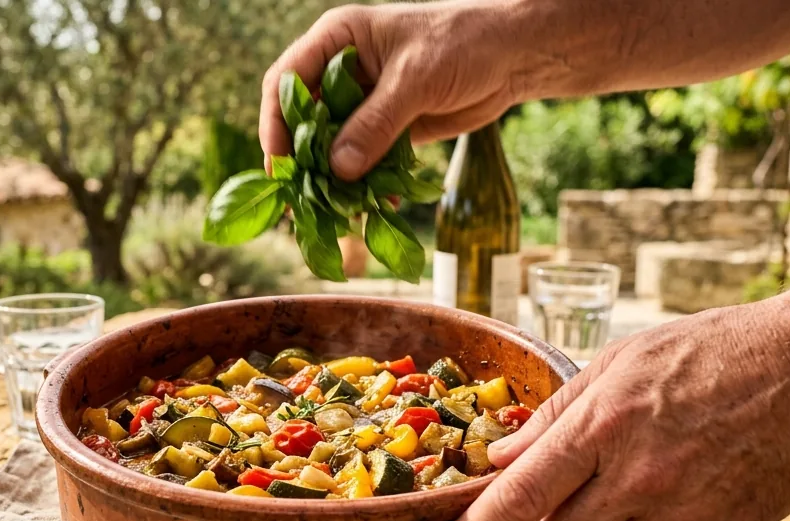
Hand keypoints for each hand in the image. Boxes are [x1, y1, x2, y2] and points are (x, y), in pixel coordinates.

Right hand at [259, 1, 532, 179]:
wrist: (512, 56)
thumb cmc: (463, 43)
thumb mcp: (415, 80)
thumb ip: (375, 123)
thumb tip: (338, 169)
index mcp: (338, 40)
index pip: (287, 80)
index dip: (277, 121)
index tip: (281, 161)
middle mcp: (342, 71)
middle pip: (304, 119)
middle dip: (303, 160)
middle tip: (300, 198)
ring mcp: (364, 102)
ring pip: (332, 146)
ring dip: (333, 178)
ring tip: (336, 210)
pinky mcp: (386, 128)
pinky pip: (364, 160)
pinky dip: (366, 183)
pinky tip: (373, 205)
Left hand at [426, 300, 789, 520]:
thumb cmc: (712, 353)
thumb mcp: (622, 360)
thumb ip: (556, 415)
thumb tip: (500, 459)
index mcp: (603, 425)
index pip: (518, 496)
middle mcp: (637, 477)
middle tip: (571, 491)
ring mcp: (680, 513)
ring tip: (629, 488)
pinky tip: (672, 498)